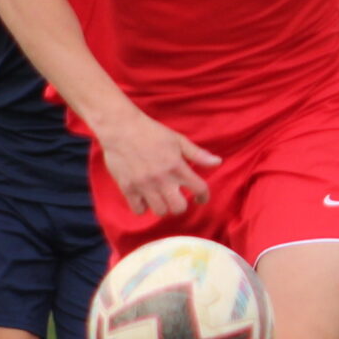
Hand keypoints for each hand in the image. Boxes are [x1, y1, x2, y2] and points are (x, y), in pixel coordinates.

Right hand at [96, 111, 221, 217]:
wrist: (121, 127)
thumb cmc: (151, 132)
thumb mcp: (178, 140)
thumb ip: (197, 154)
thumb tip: (218, 163)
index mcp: (177, 166)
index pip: (199, 189)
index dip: (203, 196)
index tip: (200, 197)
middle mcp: (162, 179)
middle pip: (179, 208)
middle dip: (181, 205)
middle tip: (177, 198)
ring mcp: (144, 185)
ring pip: (160, 211)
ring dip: (163, 207)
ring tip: (160, 198)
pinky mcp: (128, 188)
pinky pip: (139, 210)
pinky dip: (143, 207)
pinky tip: (144, 198)